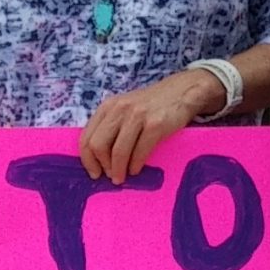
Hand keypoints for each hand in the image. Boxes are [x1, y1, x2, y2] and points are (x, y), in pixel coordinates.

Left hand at [80, 68, 225, 183]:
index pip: (87, 137)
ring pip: (118, 151)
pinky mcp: (155, 125)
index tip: (94, 172)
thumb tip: (98, 158)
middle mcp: (119, 109)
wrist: (182, 91)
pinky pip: (139, 152)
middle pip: (98, 145)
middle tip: (110, 176)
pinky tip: (136, 169)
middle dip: (102, 166)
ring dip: (118, 170)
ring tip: (122, 178)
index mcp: (108, 107)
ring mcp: (137, 116)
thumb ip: (111, 126)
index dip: (88, 160)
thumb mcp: (125, 108)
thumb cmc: (151, 105)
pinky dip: (135, 165)